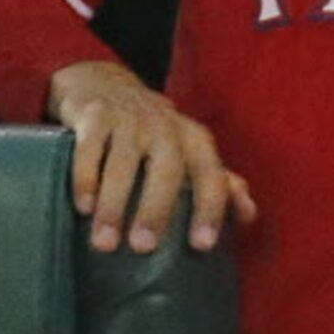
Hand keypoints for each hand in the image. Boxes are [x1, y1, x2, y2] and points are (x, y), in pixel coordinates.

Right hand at [47, 59, 255, 253]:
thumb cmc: (154, 133)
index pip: (211, 176)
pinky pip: (90, 148)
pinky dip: (86, 178)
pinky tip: (83, 207)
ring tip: (104, 243)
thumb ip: (220, 182)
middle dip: (156, 211)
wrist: (105, 84)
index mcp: (195, 140)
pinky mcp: (94, 115)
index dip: (210, 209)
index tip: (203, 246)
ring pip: (123, 164)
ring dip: (113, 205)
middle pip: (167, 171)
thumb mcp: (189, 151)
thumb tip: (249, 215)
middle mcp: (166, 127)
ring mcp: (130, 119)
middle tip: (143, 248)